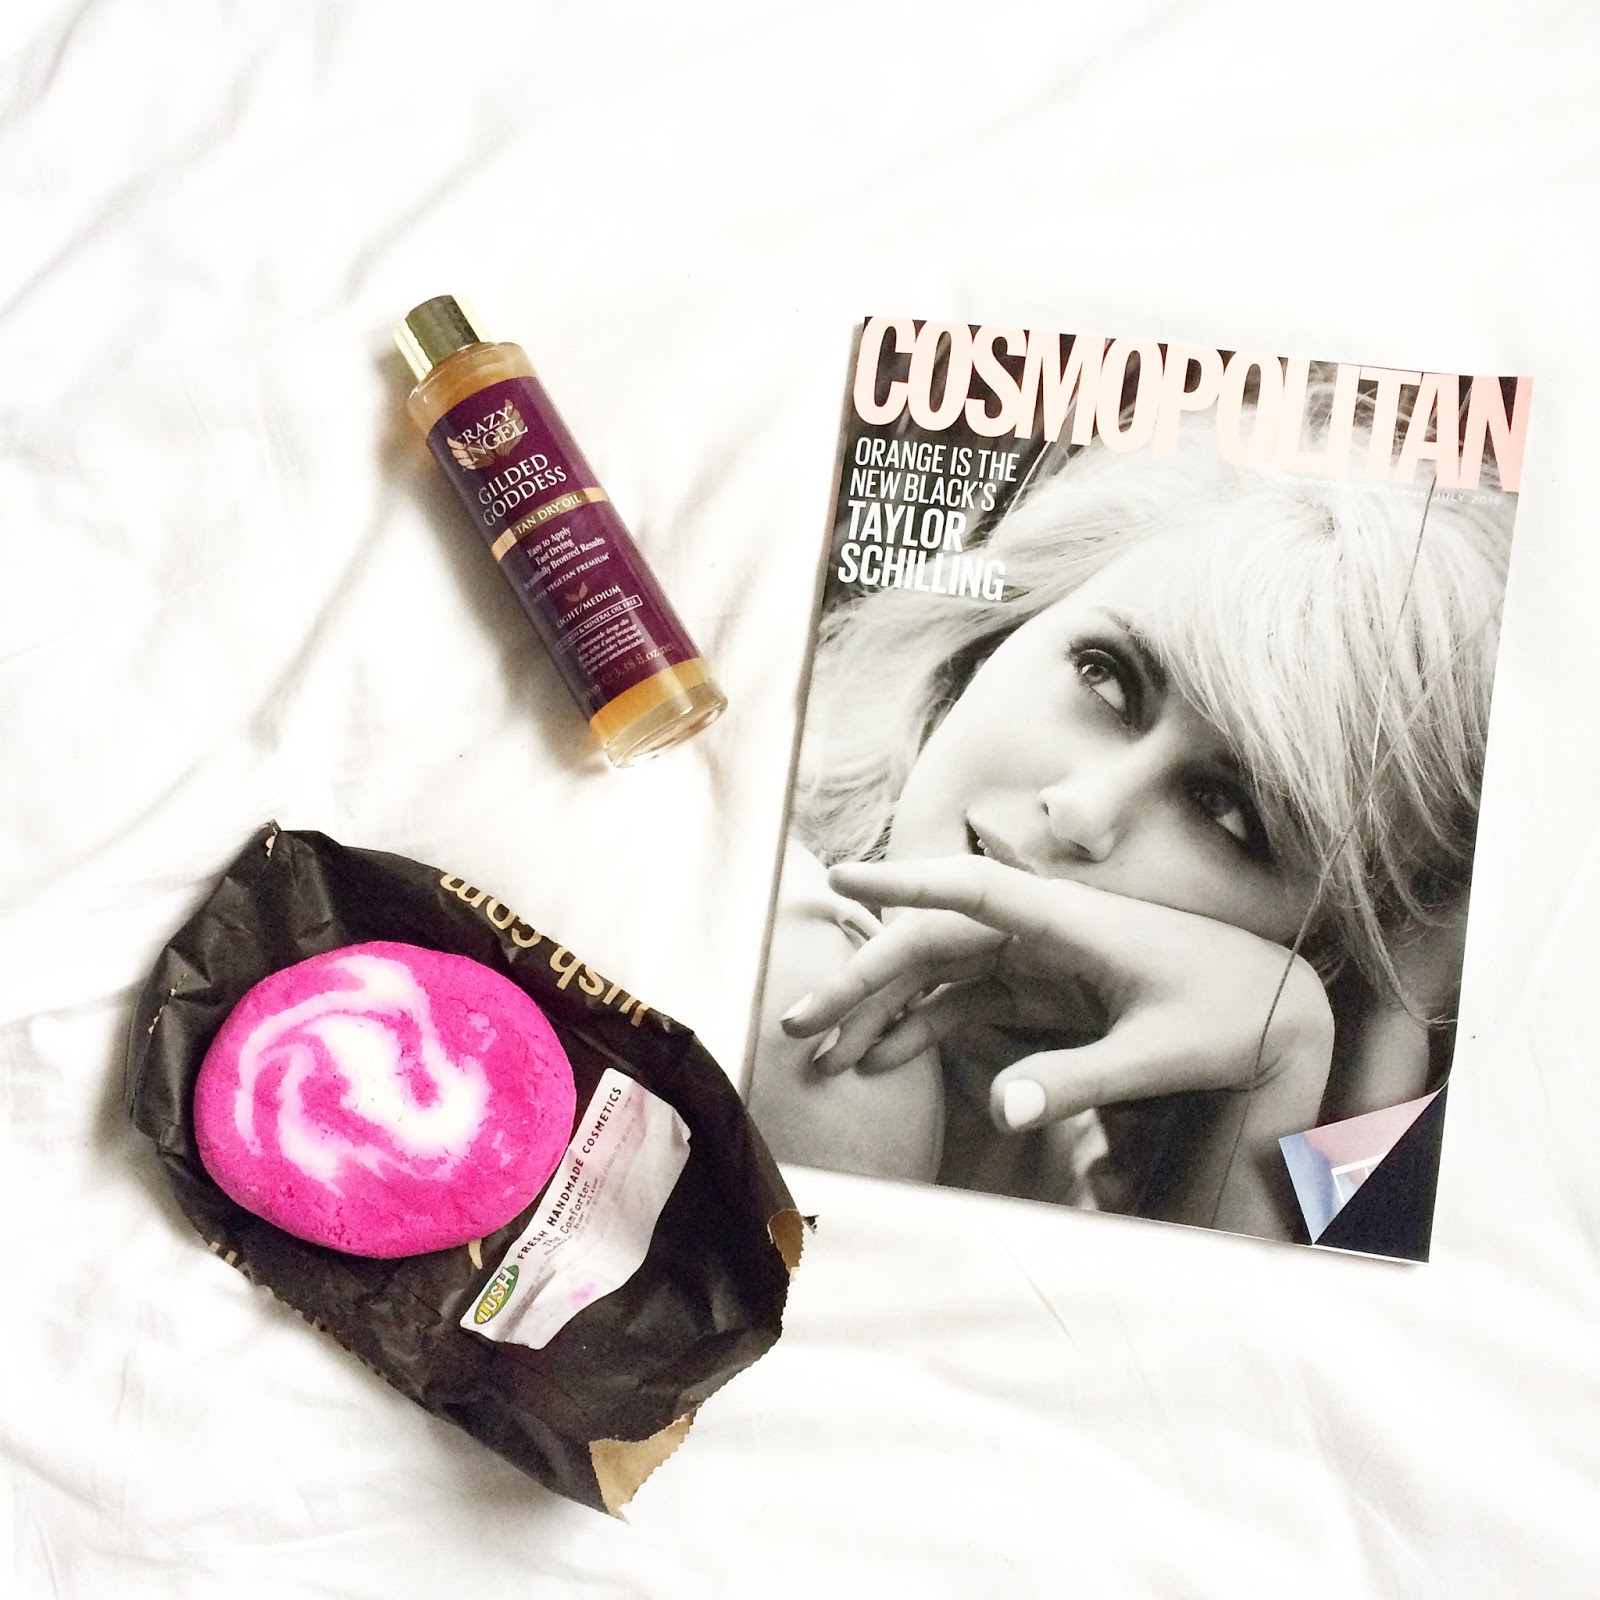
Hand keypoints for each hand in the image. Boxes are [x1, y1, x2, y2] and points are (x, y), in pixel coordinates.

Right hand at [780, 856, 1335, 1234]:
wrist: (1277, 1011)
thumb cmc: (1229, 1017)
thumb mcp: (1159, 1052)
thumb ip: (1080, 1078)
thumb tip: (1001, 1109)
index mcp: (1067, 922)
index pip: (967, 890)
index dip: (900, 882)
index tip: (839, 880)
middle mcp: (1041, 930)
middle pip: (932, 941)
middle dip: (862, 982)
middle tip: (798, 1024)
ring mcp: (1037, 959)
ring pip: (938, 974)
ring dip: (882, 1011)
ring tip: (825, 1055)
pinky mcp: (1043, 991)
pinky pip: (964, 1002)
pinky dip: (920, 1027)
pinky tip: (880, 1057)